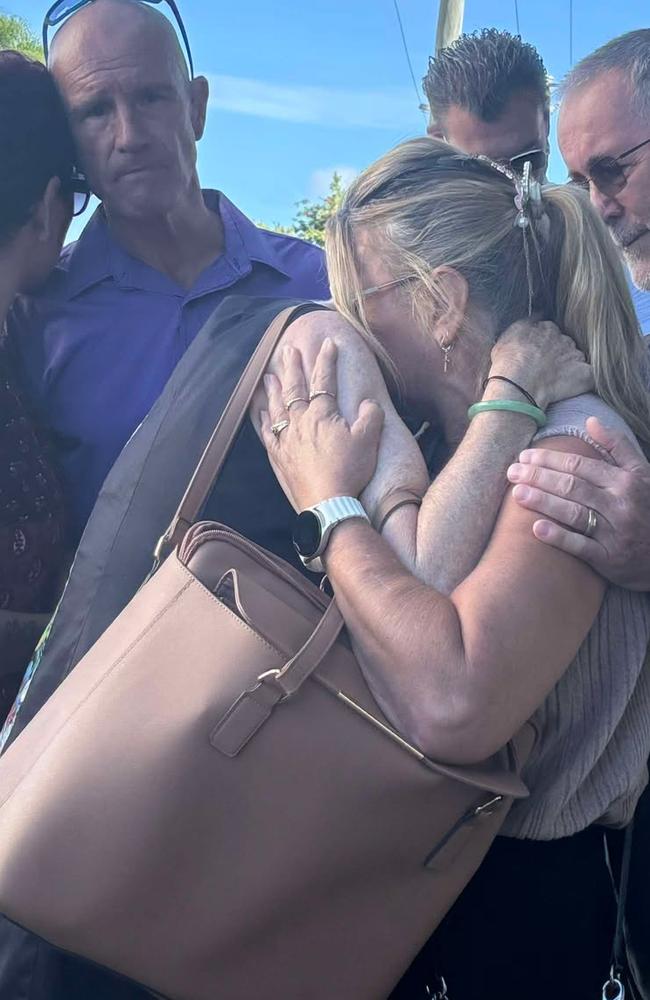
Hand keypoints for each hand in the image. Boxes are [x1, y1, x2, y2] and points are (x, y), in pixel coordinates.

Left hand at [260, 339, 383, 510]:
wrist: (327, 503)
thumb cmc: (349, 471)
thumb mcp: (369, 440)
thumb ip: (370, 416)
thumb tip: (368, 402)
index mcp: (322, 414)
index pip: (324, 379)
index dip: (326, 359)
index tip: (327, 343)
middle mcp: (300, 421)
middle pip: (294, 388)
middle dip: (292, 366)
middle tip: (288, 350)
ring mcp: (286, 439)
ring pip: (276, 407)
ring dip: (273, 389)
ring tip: (269, 376)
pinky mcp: (279, 457)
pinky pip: (267, 433)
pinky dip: (263, 420)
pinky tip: (260, 413)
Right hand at [490, 320, 593, 409]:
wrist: (518, 383)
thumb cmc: (508, 361)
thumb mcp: (508, 334)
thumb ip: (524, 324)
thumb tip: (535, 316)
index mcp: (546, 328)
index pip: (550, 332)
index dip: (544, 344)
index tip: (537, 355)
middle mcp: (563, 338)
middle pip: (565, 344)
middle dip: (559, 354)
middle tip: (546, 370)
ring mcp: (576, 355)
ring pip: (577, 359)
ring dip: (571, 368)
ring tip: (557, 382)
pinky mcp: (585, 374)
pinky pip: (591, 376)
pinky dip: (586, 380)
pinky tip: (575, 387)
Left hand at [507, 417, 649, 589]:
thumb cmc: (649, 507)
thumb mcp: (642, 473)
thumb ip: (617, 446)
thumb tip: (591, 420)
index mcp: (625, 481)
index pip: (580, 465)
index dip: (550, 459)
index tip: (525, 456)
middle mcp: (620, 505)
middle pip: (572, 487)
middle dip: (539, 477)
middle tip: (512, 472)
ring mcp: (615, 533)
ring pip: (574, 513)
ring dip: (543, 502)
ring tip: (516, 494)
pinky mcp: (610, 559)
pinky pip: (581, 547)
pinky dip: (559, 537)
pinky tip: (536, 529)